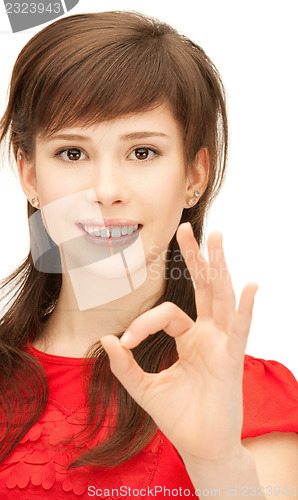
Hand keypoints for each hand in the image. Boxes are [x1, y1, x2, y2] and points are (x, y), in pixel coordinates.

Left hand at [100, 223, 257, 464]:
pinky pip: (241, 330)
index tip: (125, 344)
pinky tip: (249, 285)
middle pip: (204, 289)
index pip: (167, 313)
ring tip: (216, 238)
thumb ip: (125, 365)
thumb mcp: (144, 388)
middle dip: (196, 258)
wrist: (199, 447)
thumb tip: (107, 338)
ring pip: (222, 298)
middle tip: (186, 229)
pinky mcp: (231, 360)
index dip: (143, 324)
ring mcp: (222, 344)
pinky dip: (246, 308)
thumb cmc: (178, 417)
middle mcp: (208, 335)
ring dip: (219, 268)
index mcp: (189, 339)